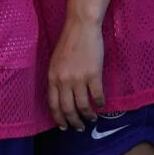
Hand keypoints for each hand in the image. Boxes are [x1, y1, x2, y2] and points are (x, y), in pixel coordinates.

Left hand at [47, 12, 104, 129]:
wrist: (81, 26)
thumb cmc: (68, 42)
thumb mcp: (56, 61)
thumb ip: (57, 78)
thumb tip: (61, 97)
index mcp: (52, 75)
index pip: (53, 104)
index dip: (59, 118)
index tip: (64, 127)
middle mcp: (64, 79)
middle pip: (68, 109)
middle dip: (74, 122)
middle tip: (79, 128)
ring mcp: (79, 78)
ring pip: (83, 106)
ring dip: (88, 116)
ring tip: (92, 118)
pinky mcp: (93, 75)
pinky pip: (97, 97)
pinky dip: (100, 104)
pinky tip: (101, 105)